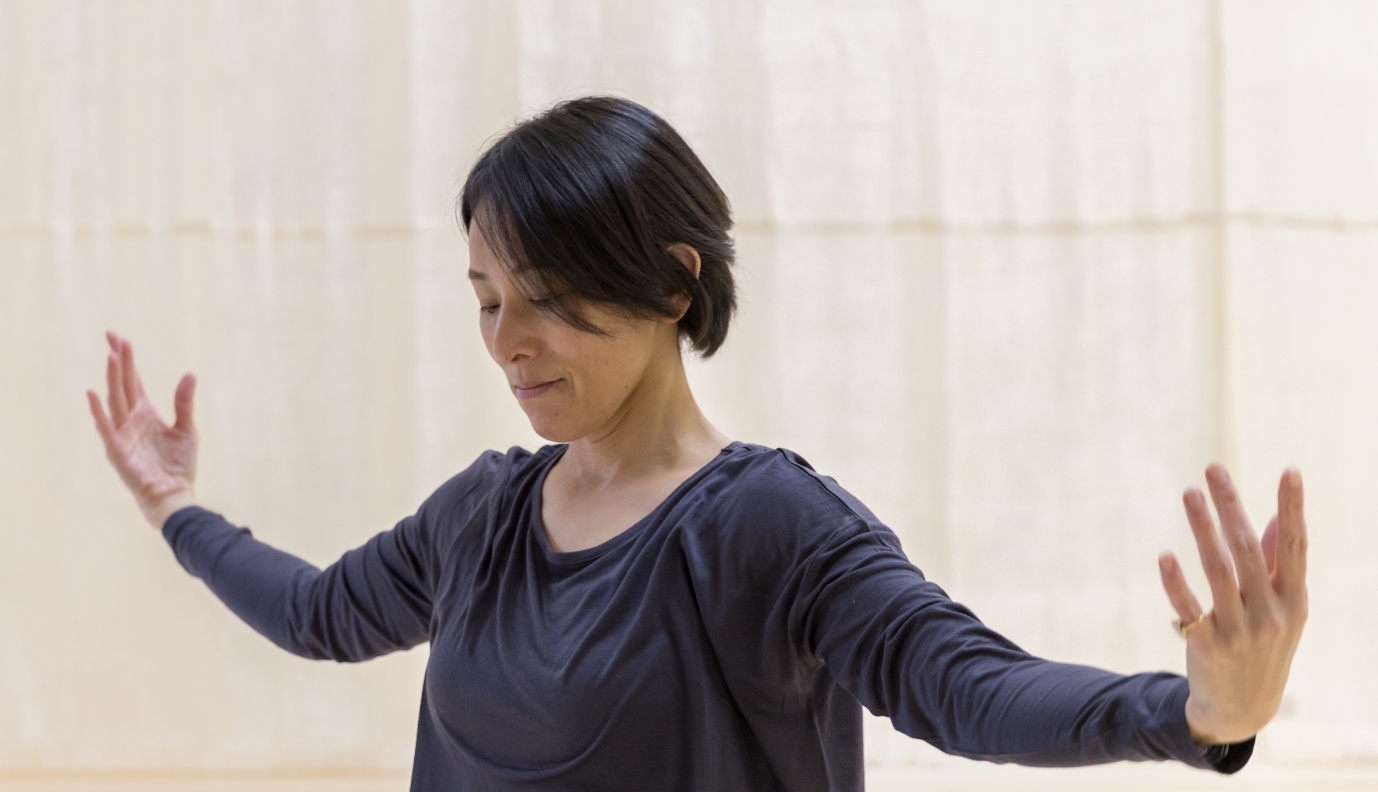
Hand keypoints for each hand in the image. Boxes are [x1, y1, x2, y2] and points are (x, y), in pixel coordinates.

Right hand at [87, 332, 199, 528]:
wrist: (174, 494)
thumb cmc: (179, 465)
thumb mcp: (187, 429)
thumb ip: (184, 402)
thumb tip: (190, 373)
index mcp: (146, 413)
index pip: (134, 381)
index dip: (128, 361)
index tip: (121, 339)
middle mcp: (131, 420)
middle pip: (122, 384)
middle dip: (118, 361)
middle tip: (113, 336)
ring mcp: (122, 434)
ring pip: (115, 400)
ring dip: (112, 379)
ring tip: (111, 356)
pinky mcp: (118, 450)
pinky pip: (106, 427)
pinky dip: (99, 411)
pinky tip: (93, 393)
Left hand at [1157, 465, 1307, 744]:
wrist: (1243, 708)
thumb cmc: (1265, 644)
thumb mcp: (1282, 609)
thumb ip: (1276, 564)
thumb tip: (1278, 517)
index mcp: (1294, 599)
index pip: (1295, 547)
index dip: (1293, 509)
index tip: (1290, 471)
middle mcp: (1271, 613)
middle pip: (1247, 550)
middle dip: (1231, 506)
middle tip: (1213, 469)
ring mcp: (1240, 630)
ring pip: (1217, 571)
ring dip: (1203, 529)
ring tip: (1189, 494)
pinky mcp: (1207, 645)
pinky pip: (1189, 608)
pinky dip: (1176, 583)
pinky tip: (1165, 557)